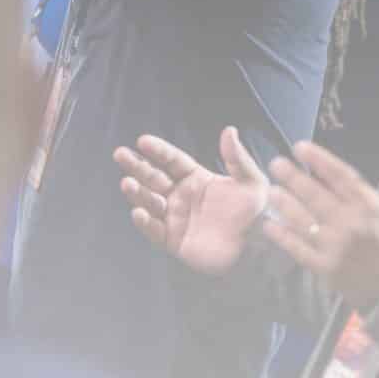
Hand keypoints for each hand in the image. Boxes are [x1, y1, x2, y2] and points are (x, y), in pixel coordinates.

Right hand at [114, 127, 269, 276]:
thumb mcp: (251, 181)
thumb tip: (229, 129)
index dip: (157, 151)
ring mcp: (176, 218)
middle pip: (153, 178)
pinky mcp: (174, 241)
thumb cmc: (256, 212)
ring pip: (149, 202)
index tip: (142, 141)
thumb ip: (237, 158)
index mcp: (197, 178)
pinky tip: (139, 212)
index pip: (172, 160)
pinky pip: (154, 230)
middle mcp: (182, 196)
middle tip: (120, 154)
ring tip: (127, 183)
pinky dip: (145, 222)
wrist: (258, 248)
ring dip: (137, 192)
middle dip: (136, 166)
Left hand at [262, 140, 378, 311]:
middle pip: (316, 196)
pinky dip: (283, 237)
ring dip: (285, 204)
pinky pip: (299, 249)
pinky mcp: (326, 268)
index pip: (340, 176)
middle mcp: (350, 224)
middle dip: (293, 178)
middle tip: (276, 163)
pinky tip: (269, 225)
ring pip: (304, 220)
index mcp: (370, 205)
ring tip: (272, 191)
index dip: (319, 160)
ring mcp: (335, 247)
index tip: (299, 146)